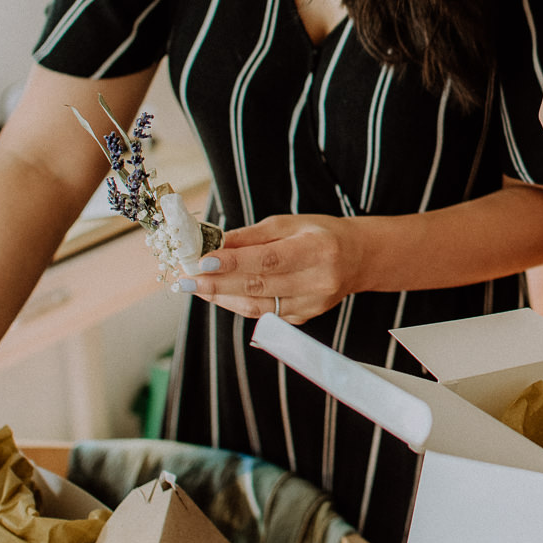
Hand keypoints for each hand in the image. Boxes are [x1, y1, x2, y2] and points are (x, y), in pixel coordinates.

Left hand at [179, 213, 362, 323]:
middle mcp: (318, 281)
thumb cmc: (320, 235)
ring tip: (194, 286)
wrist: (357, 259)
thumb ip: (251, 236)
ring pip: (256, 306)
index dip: (233, 262)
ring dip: (220, 297)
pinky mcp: (303, 318)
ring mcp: (311, 305)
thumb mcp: (289, 224)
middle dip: (216, 283)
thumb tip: (213, 244)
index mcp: (318, 250)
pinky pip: (262, 314)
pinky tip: (218, 294)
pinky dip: (236, 304)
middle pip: (258, 286)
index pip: (269, 260)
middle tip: (184, 278)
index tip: (202, 261)